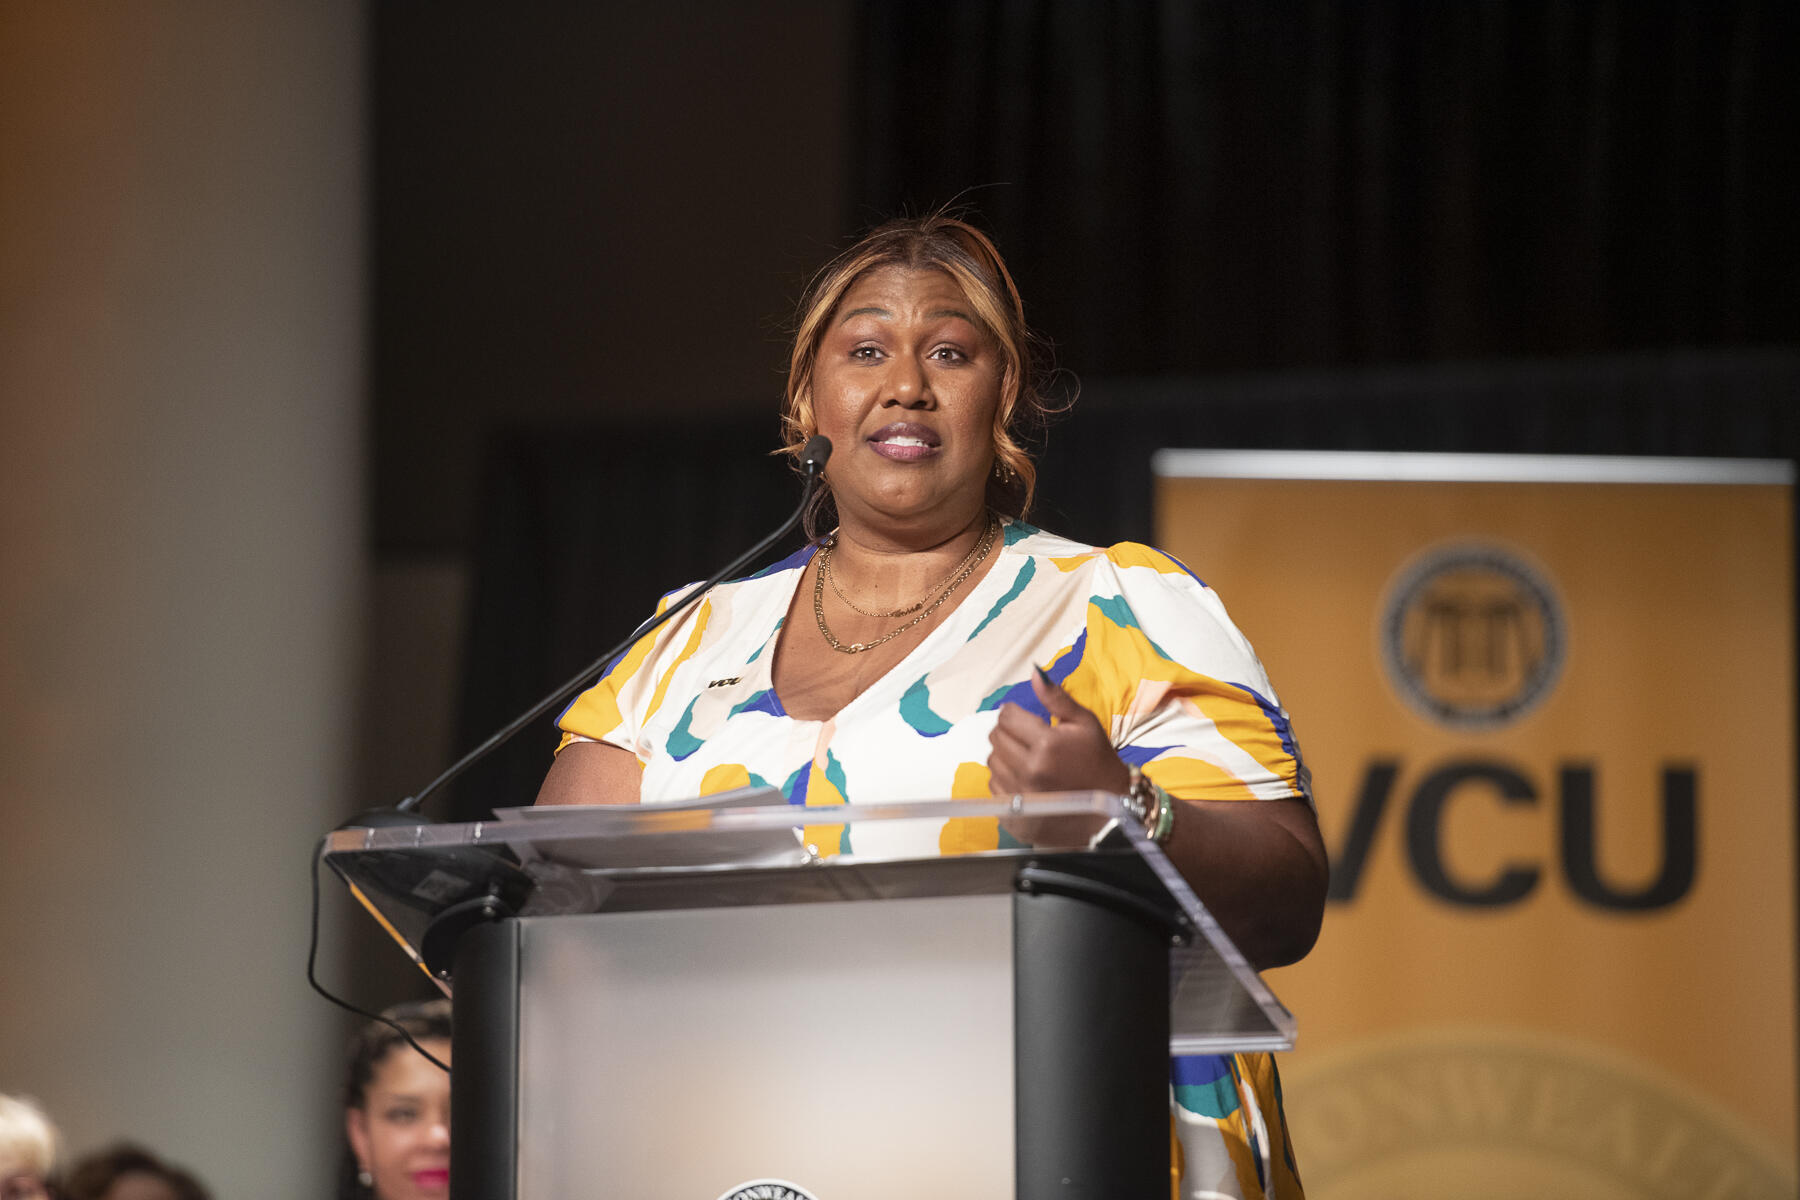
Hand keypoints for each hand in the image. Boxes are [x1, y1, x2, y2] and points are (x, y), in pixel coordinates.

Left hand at [987, 668, 1131, 796]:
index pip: (1006, 717)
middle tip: (1027, 738)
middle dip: (1008, 732)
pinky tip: (1025, 779)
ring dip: (1005, 756)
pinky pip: (994, 788)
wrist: (1110, 807)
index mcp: (1047, 744)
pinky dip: (1004, 780)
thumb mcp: (1085, 723)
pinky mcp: (1015, 816)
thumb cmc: (1098, 760)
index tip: (1026, 719)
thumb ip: (1056, 698)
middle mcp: (1030, 770)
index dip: (1014, 714)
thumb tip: (1034, 671)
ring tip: (1027, 758)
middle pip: (995, 738)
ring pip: (992, 762)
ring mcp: (1021, 796)